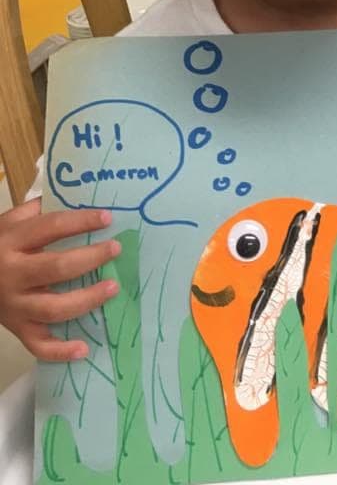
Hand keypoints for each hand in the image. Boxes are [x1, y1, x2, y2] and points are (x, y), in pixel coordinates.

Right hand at [0, 199, 120, 360]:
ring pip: (53, 307)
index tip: (108, 218)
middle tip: (116, 249)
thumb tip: (77, 195)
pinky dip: (60, 351)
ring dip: (86, 299)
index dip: (81, 221)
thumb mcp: (9, 222)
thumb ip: (38, 209)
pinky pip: (38, 344)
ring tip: (113, 287)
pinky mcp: (16, 328)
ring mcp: (14, 305)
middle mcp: (13, 274)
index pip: (51, 227)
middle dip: (91, 258)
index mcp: (13, 241)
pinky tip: (84, 349)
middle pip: (56, 268)